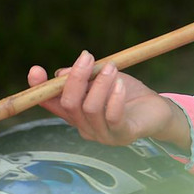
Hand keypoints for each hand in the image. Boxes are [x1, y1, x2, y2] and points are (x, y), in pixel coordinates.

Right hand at [27, 50, 191, 149]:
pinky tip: (121, 84)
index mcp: (76, 113)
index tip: (35, 70)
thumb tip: (62, 73)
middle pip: (69, 104)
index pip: (51, 103)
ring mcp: (103, 135)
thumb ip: (83, 76)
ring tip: (112, 68)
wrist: (157, 110)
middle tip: (88, 57)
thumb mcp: (102, 78)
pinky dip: (115, 97)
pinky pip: (112, 117)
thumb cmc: (127, 93)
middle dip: (75, 78)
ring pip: (90, 109)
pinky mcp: (122, 136)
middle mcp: (85, 127)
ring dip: (100, 83)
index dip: (39, 89)